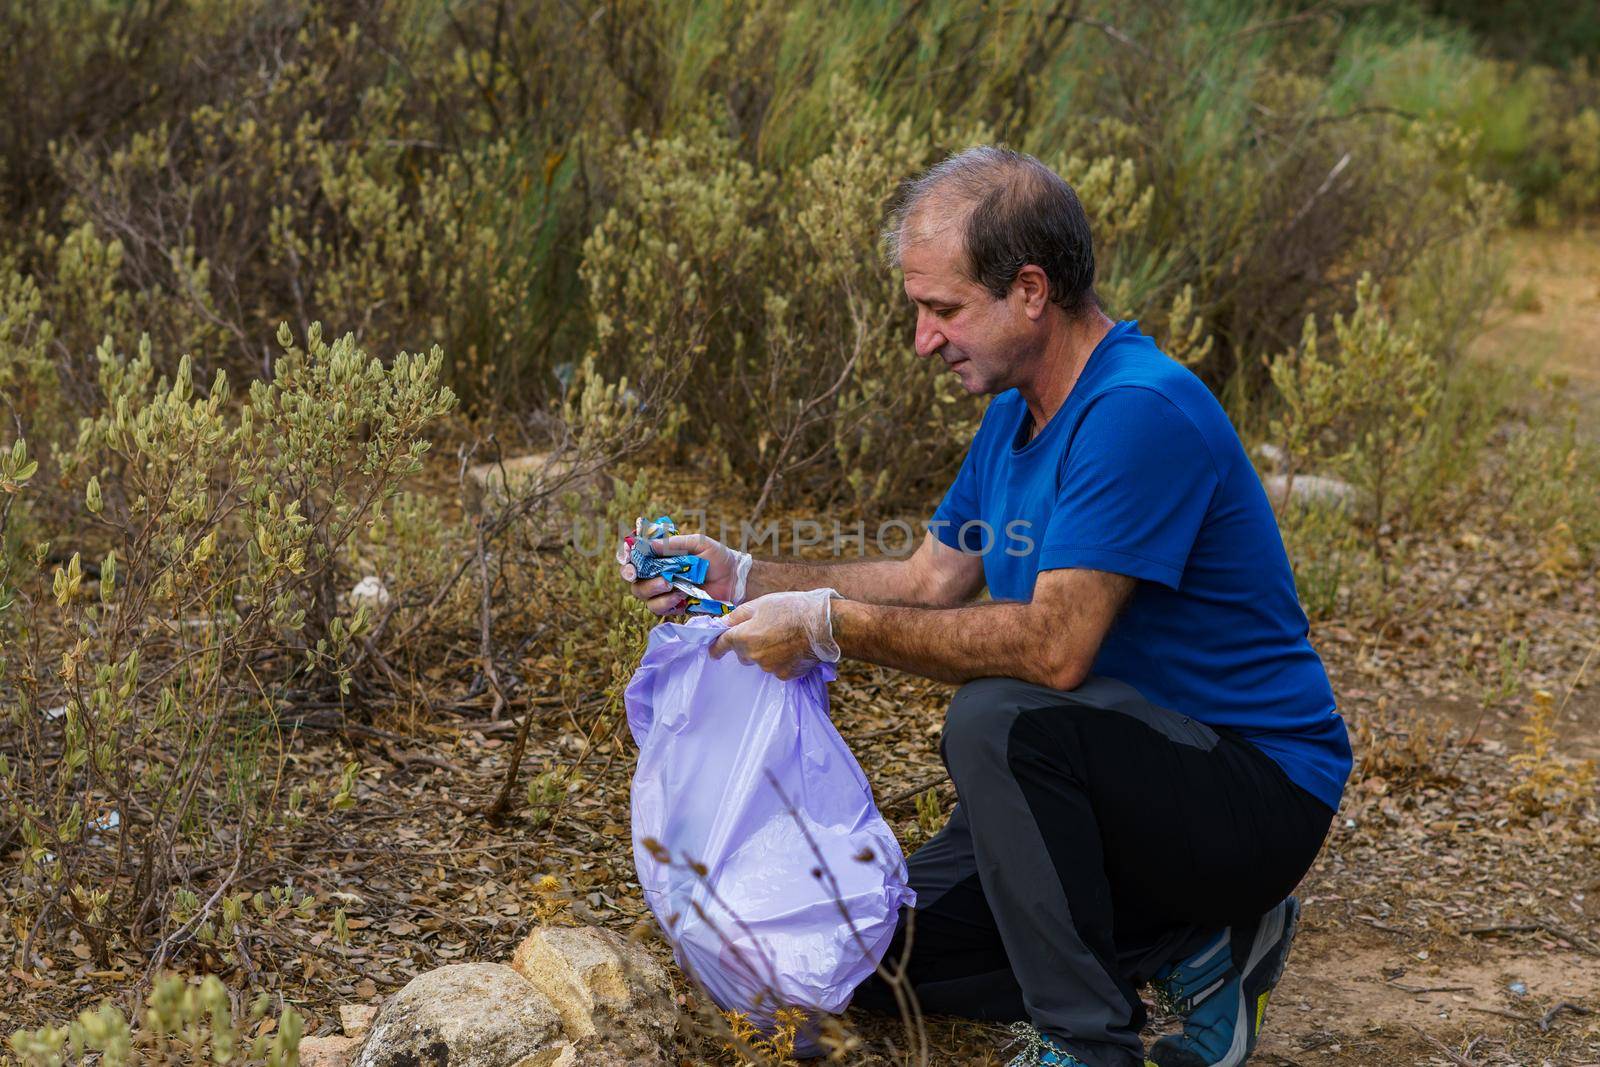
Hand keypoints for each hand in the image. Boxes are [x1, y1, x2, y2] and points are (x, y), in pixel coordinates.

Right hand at [618, 530, 752, 615]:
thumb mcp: (698, 543)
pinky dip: (666, 602)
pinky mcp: (672, 606)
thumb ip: (673, 544)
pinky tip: (680, 597)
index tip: (628, 557)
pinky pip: (658, 608)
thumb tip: (649, 545)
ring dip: (654, 590)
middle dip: (639, 578)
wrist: (734, 580)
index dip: (625, 557)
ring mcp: (664, 591)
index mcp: (660, 555)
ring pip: (643, 595)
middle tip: (657, 575)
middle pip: (633, 578)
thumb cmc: (716, 557)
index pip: (634, 556)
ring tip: (671, 585)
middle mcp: (657, 573)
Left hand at [709, 589, 840, 679]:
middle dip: (748, 644)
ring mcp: (769, 668)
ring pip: (760, 661)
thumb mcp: (762, 603)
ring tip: (784, 637)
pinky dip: (781, 660)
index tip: (713, 651)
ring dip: (766, 652)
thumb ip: (739, 615)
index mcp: (744, 636)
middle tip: (765, 630)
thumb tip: (723, 623)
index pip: (722, 644)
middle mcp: (753, 655)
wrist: (823, 625)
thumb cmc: (791, 609)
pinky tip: (793, 649)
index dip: (716, 647)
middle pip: (743, 653)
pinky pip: (777, 669)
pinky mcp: (785, 675)